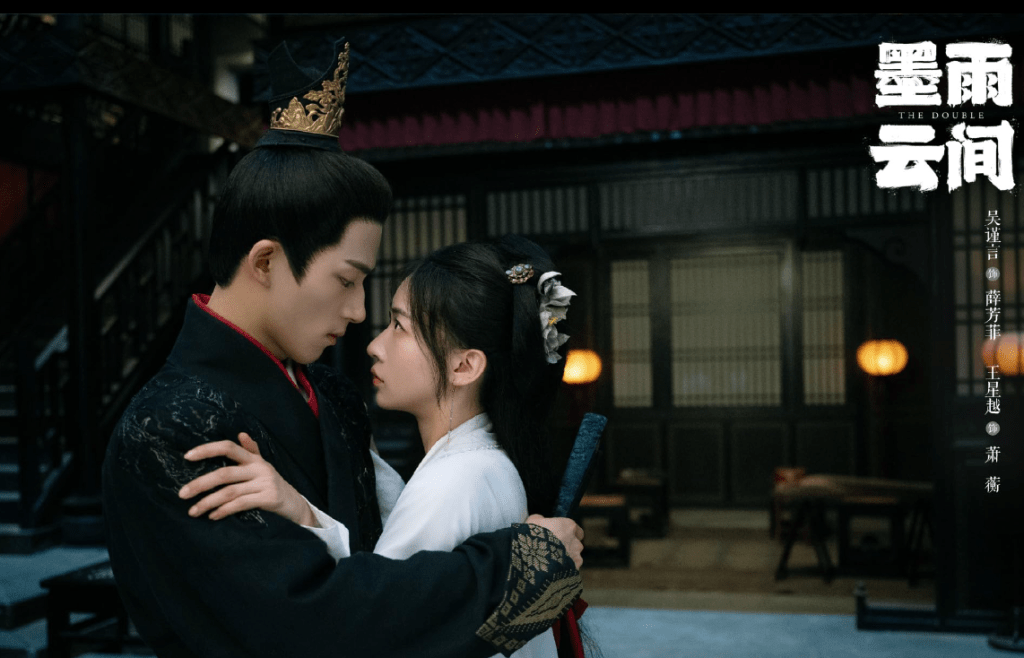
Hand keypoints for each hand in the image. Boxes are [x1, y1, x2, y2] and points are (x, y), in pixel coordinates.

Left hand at [179, 432, 316, 526]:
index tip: (187, 457)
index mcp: (254, 459)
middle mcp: (259, 468)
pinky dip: (224, 511)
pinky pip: (240, 504)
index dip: (207, 450)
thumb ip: (251, 451)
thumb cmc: (273, 486)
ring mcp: (265, 483)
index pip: (228, 447)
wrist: (296, 506)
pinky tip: (212, 516)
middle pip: (224, 473)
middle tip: (182, 494)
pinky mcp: (269, 498)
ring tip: (192, 511)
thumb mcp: (263, 467)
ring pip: (229, 491)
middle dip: (200, 484)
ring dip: (208, 502)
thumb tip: (241, 434)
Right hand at [526, 514, 583, 569]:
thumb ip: (542, 519)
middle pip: (576, 545)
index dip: (570, 534)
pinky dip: (565, 570)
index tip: (562, 537)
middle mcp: (576, 541)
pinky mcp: (573, 569)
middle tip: (554, 550)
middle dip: (568, 547)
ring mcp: (576, 557)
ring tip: (553, 563)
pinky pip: (571, 570)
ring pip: (574, 558)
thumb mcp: (534, 520)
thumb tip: (541, 519)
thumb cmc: (533, 535)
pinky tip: (554, 571)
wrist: (532, 555)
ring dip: (567, 559)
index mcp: (569, 526)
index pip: (577, 530)